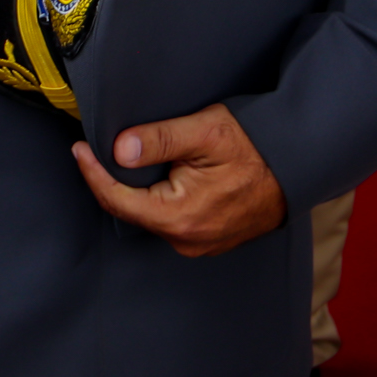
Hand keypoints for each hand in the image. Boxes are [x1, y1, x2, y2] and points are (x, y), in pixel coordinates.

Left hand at [70, 103, 286, 256]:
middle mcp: (187, 240)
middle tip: (94, 149)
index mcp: (181, 217)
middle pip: (130, 210)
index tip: (79, 150)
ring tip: (121, 159)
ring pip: (148, 215)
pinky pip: (168, 220)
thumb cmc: (255, 147)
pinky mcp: (207, 240)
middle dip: (110, 180)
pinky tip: (152, 176)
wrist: (297, 166)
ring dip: (133, 189)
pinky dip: (154, 198)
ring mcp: (198, 244)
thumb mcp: (204, 132)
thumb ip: (159, 140)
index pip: (118, 200)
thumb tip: (119, 150)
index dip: (93, 174)